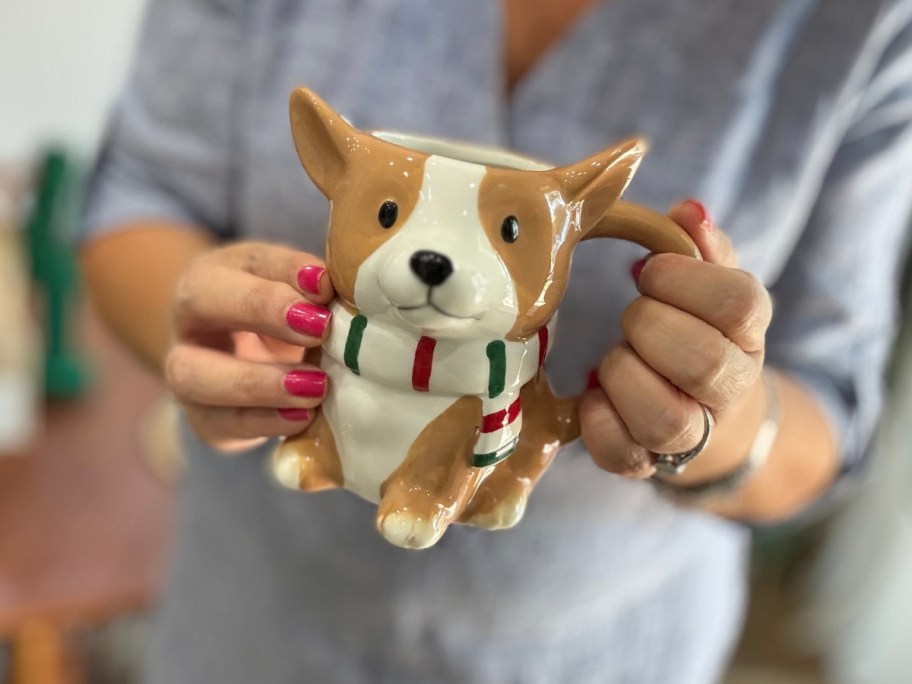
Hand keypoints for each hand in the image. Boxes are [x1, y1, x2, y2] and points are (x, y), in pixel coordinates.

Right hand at [164, 242, 333, 450]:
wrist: (246, 359)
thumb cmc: (278, 315)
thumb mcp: (293, 290)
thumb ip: (307, 282)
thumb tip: (324, 284)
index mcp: (213, 275)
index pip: (240, 263)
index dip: (281, 274)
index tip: (324, 290)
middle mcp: (189, 319)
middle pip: (198, 302)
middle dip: (260, 311)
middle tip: (319, 330)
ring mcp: (187, 373)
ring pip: (195, 376)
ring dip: (259, 384)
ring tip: (315, 388)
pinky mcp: (203, 419)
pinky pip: (222, 424)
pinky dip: (265, 422)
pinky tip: (303, 417)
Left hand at [580, 200, 772, 478]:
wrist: (701, 411)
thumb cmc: (690, 329)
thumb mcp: (704, 283)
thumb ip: (698, 246)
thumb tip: (688, 211)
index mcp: (747, 333)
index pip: (740, 305)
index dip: (686, 280)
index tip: (647, 270)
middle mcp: (729, 388)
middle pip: (705, 363)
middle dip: (649, 327)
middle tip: (630, 314)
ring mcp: (691, 434)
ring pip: (667, 421)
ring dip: (625, 376)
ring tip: (614, 357)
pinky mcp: (646, 463)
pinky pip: (624, 456)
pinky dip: (599, 422)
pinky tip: (593, 395)